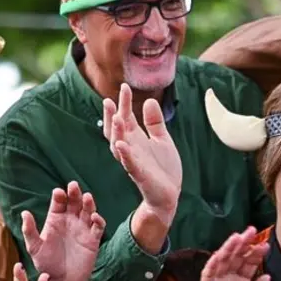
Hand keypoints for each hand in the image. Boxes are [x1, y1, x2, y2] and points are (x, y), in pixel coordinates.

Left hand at [22, 182, 104, 280]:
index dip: (59, 196)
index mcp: (55, 220)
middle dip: (75, 193)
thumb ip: (29, 231)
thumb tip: (24, 213)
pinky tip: (94, 217)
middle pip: (74, 202)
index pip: (58, 203)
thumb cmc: (46, 264)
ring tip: (87, 197)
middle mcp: (70, 221)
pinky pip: (98, 226)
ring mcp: (82, 229)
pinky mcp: (93, 239)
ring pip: (88, 210)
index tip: (58, 193)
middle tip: (73, 186)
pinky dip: (98, 220)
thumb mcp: (35, 248)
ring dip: (88, 203)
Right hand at [102, 83, 181, 215]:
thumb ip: (154, 122)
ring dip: (116, 132)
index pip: (126, 118)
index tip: (124, 86)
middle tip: (110, 99)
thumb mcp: (162, 139)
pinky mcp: (139, 175)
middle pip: (116, 130)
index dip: (124, 103)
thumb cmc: (163, 167)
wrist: (169, 194)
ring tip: (116, 117)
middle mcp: (130, 148)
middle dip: (113, 115)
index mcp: (135, 139)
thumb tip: (149, 100)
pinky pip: (129, 164)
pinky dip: (125, 154)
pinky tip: (121, 145)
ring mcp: (133, 161)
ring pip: (118, 146)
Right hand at [192, 227, 270, 280]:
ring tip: (237, 237)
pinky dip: (213, 263)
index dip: (256, 253)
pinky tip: (218, 254)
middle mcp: (230, 278)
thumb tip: (267, 276)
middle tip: (251, 231)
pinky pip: (209, 273)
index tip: (265, 246)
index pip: (250, 263)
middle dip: (244, 243)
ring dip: (229, 248)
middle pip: (237, 257)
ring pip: (223, 260)